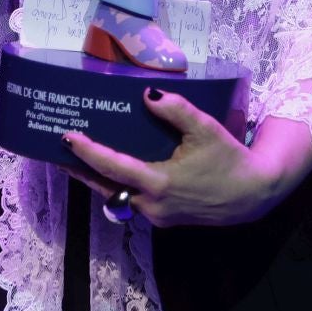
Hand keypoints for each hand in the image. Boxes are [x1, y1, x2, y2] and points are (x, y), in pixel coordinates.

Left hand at [63, 94, 311, 227]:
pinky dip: (116, 184)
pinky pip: (131, 200)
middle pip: (106, 186)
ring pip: (117, 195)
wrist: (253, 195)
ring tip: (75, 157)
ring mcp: (157, 215)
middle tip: (58, 149)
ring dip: (96, 178)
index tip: (67, 137)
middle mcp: (152, 205)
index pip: (113, 167)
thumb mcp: (206, 129)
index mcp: (160, 183)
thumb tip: (147, 93)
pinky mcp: (163, 218)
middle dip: (80, 169)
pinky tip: (108, 169)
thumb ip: (176, 110)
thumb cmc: (229, 159)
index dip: (87, 152)